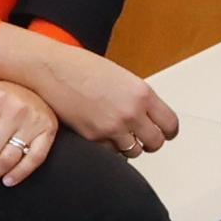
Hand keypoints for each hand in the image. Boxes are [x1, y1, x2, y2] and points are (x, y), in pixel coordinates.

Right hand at [17, 41, 177, 153]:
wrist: (51, 70)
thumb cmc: (81, 68)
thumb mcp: (121, 77)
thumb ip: (138, 98)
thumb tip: (148, 116)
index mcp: (142, 93)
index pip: (170, 124)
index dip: (168, 131)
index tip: (165, 132)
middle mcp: (131, 112)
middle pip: (156, 143)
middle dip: (150, 141)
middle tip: (142, 137)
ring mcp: (112, 127)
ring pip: (134, 152)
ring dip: (129, 146)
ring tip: (119, 134)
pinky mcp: (93, 138)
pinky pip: (111, 153)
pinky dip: (109, 147)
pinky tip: (101, 134)